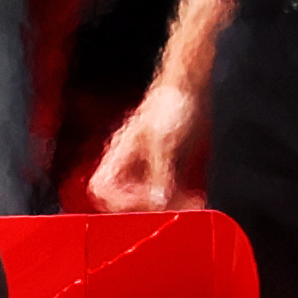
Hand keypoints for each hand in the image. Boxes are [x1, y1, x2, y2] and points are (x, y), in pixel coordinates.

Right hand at [83, 84, 201, 214]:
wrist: (189, 88)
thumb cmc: (170, 105)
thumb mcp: (163, 142)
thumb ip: (159, 174)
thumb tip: (158, 200)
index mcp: (120, 153)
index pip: (102, 188)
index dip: (119, 200)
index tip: (145, 202)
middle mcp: (130, 163)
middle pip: (126, 199)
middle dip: (149, 208)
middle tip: (171, 209)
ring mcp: (148, 166)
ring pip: (150, 199)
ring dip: (169, 206)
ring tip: (190, 206)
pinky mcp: (166, 167)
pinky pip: (168, 192)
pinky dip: (180, 199)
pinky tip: (195, 200)